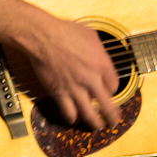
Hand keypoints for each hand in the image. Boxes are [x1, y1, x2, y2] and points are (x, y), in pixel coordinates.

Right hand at [24, 14, 120, 129]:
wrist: (41, 35)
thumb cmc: (63, 30)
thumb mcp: (90, 34)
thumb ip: (99, 49)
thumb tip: (100, 54)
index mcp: (102, 65)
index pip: (114, 86)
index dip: (112, 90)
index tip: (108, 91)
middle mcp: (92, 80)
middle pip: (108, 107)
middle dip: (112, 117)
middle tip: (113, 122)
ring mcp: (75, 88)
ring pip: (90, 115)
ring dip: (95, 124)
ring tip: (97, 127)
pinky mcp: (58, 92)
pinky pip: (68, 112)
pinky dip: (71, 118)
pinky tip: (72, 118)